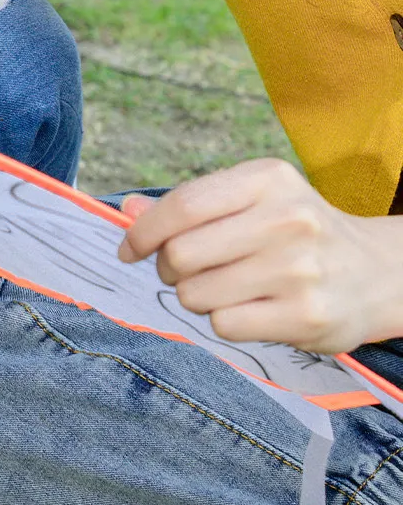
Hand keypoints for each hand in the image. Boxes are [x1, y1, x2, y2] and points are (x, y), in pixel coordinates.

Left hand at [116, 158, 402, 351]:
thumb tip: (127, 209)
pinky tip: (249, 308)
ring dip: (195, 296)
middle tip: (183, 271)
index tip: (130, 249)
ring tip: (224, 288)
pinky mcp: (307, 316)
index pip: (182, 206)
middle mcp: (288, 220)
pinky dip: (222, 320)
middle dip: (168, 268)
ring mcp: (300, 270)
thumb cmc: (296, 231)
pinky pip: (223, 324)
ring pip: (196, 293)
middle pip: (181, 254)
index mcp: (268, 180)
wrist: (379, 273)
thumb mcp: (252, 200)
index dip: (143, 231)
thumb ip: (190, 204)